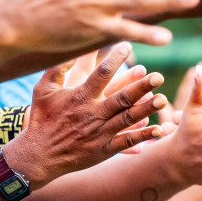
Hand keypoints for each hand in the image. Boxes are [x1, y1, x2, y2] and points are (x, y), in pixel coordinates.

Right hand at [3, 44, 167, 185]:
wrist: (38, 155)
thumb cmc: (41, 118)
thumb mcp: (43, 89)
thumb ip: (58, 68)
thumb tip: (71, 47)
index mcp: (80, 97)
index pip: (101, 74)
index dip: (116, 59)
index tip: (129, 45)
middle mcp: (92, 114)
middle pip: (120, 98)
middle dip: (140, 87)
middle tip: (158, 76)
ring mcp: (99, 133)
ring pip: (127, 119)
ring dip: (146, 109)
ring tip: (163, 100)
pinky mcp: (103, 150)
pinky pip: (126, 142)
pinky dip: (142, 136)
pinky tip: (158, 130)